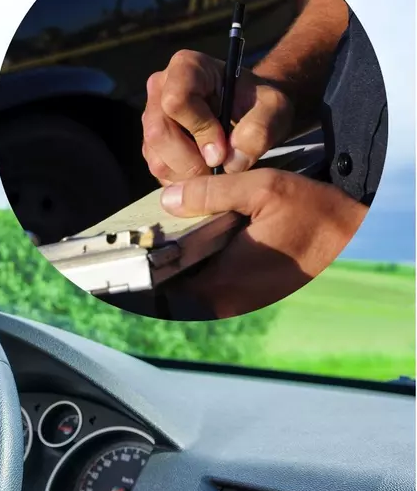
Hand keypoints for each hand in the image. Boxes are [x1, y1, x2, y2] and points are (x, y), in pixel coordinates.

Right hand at [142, 50, 294, 183]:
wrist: (250, 113)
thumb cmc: (259, 104)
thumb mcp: (274, 109)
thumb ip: (260, 129)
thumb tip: (231, 163)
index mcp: (186, 67)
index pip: (177, 100)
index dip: (199, 129)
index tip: (223, 149)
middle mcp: (160, 88)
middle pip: (159, 133)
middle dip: (191, 161)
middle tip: (220, 169)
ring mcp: (151, 117)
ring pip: (156, 158)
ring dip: (188, 175)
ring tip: (216, 171)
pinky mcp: (150, 144)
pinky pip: (158, 171)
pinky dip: (183, 182)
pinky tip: (205, 173)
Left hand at [160, 169, 366, 317]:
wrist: (356, 233)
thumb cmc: (316, 212)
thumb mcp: (262, 187)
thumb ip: (209, 193)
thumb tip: (168, 199)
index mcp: (225, 281)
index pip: (165, 288)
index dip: (147, 267)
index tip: (134, 251)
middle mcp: (230, 301)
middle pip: (175, 288)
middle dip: (162, 263)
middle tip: (153, 235)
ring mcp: (242, 303)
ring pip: (194, 288)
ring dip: (183, 265)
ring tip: (174, 236)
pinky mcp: (250, 297)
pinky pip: (213, 286)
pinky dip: (202, 266)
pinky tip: (201, 241)